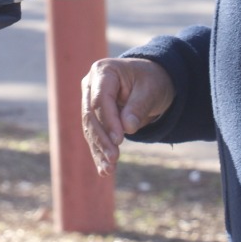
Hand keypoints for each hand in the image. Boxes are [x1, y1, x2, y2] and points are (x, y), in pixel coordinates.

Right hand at [80, 57, 175, 175]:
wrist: (150, 80)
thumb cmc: (151, 80)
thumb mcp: (151, 90)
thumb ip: (138, 107)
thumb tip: (128, 128)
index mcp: (103, 71)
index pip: (100, 99)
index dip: (108, 121)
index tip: (119, 140)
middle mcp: (90, 85)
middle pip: (91, 115)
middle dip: (102, 139)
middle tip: (113, 158)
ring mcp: (88, 100)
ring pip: (90, 129)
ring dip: (99, 150)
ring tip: (109, 169)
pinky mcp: (93, 116)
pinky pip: (94, 136)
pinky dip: (99, 152)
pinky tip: (104, 170)